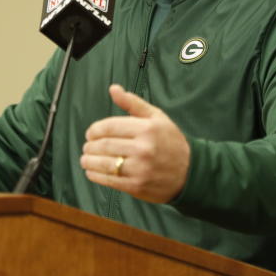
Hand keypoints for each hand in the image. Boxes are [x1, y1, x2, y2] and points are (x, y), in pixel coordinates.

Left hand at [80, 84, 189, 202]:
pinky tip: (91, 171)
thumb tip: (113, 89)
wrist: (190, 172)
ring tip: (85, 159)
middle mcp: (143, 148)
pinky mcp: (137, 186)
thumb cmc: (171, 142)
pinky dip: (96, 175)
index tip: (90, 133)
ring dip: (89, 161)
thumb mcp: (156, 117)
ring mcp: (140, 168)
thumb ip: (133, 103)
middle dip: (90, 146)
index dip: (94, 130)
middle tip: (87, 147)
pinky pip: (110, 180)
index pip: (109, 126)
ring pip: (104, 163)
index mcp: (147, 128)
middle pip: (104, 145)